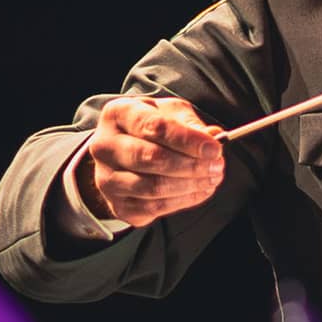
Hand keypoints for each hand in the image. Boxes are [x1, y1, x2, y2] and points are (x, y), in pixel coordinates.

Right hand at [81, 96, 225, 227]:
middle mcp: (104, 146)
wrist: (123, 154)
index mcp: (118, 114)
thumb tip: (213, 137)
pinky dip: (183, 201)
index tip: (215, 148)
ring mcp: (107, 179)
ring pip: (153, 187)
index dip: (188, 139)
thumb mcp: (170, 113)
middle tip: (217, 165)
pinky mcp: (117, 205)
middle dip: (192, 164)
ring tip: (212, 178)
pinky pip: (153, 207)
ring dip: (190, 185)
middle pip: (151, 158)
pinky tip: (199, 191)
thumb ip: (190, 123)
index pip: (154, 126)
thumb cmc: (150, 128)